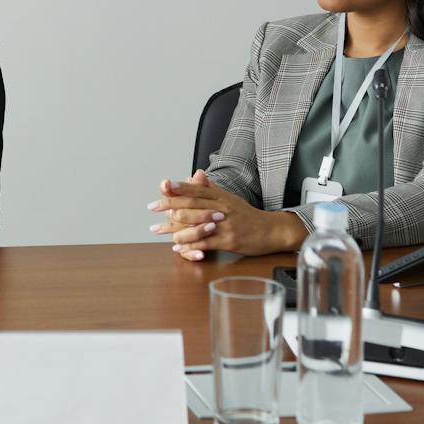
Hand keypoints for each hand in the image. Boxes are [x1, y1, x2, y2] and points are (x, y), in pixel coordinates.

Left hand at [146, 168, 304, 260]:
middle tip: (152, 208)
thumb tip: (195, 175)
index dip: (179, 187)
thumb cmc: (247, 215)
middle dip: (170, 206)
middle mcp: (222, 208)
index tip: (163, 186)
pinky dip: (190, 246)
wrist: (271, 230)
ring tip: (160, 230)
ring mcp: (226, 225)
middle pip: (192, 205)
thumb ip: (210, 188)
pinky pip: (206, 243)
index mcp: (221, 197)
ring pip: (197, 225)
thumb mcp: (229, 198)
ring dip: (176, 229)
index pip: (196, 189)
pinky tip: (178, 248)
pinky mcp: (229, 241)